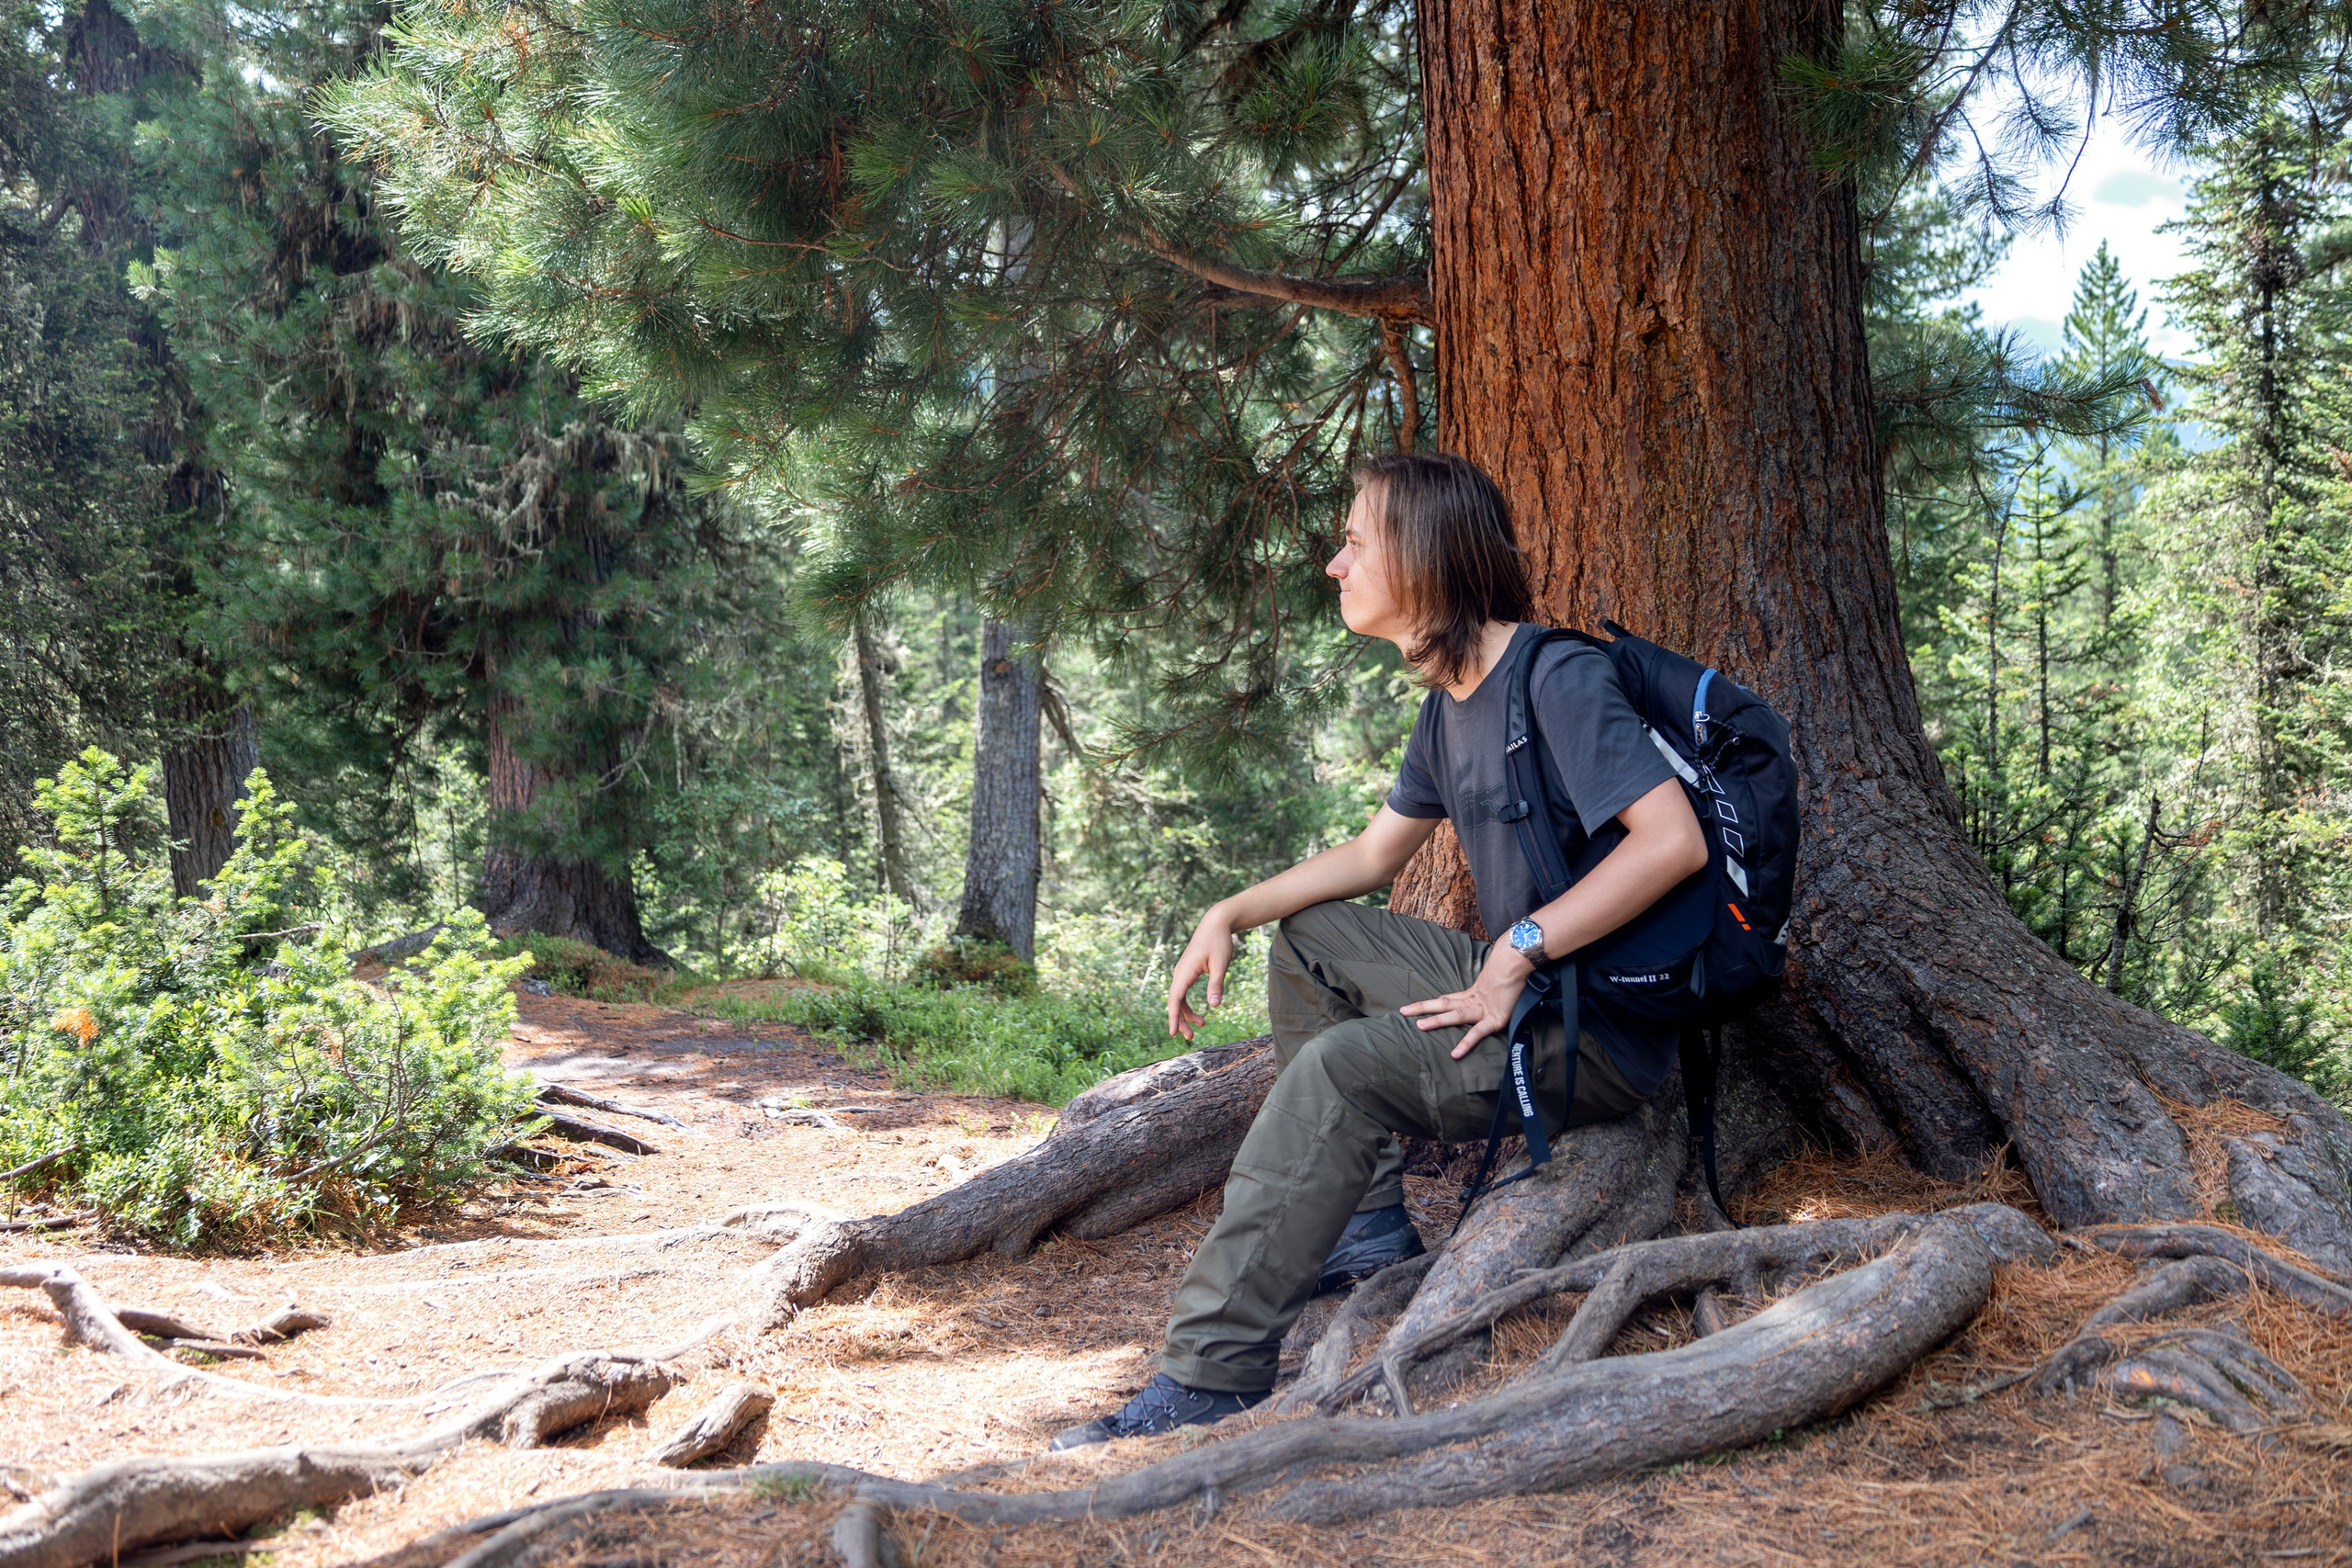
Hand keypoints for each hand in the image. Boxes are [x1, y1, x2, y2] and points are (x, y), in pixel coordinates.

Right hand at [1166, 906, 1237, 1040]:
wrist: (1215, 923)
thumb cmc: (1219, 942)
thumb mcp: (1220, 964)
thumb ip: (1216, 985)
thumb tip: (1213, 1006)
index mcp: (1185, 972)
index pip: (1175, 999)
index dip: (1173, 1017)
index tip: (1173, 1033)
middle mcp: (1179, 973)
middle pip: (1175, 1002)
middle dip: (1180, 1020)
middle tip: (1191, 1037)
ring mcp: (1182, 972)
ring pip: (1179, 998)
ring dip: (1186, 1014)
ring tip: (1202, 1025)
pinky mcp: (1187, 972)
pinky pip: (1183, 992)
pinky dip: (1188, 1004)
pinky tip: (1199, 1012)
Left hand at [1399, 941, 1534, 1059]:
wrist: (1517, 964)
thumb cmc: (1510, 971)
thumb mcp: (1495, 983)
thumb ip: (1488, 990)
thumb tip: (1488, 990)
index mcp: (1472, 994)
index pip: (1448, 999)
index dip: (1432, 1003)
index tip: (1415, 1007)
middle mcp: (1473, 1001)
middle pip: (1443, 1004)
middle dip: (1423, 1008)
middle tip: (1403, 1012)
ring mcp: (1482, 1010)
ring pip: (1454, 1015)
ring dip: (1436, 1021)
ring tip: (1419, 1025)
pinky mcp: (1494, 1020)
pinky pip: (1477, 1033)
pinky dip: (1465, 1043)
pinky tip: (1455, 1054)